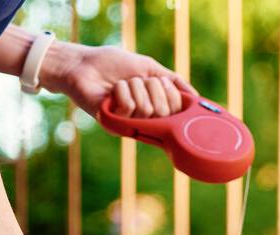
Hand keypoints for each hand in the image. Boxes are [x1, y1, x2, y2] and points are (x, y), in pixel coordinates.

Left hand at [42, 41, 195, 120]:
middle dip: (152, 87)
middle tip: (137, 82)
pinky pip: (130, 107)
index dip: (172, 93)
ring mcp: (131, 124)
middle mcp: (146, 120)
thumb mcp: (149, 67)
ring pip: (148, 108)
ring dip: (134, 86)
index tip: (160, 82)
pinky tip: (111, 92)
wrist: (84, 65)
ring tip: (121, 85)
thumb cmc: (113, 65)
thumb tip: (196, 98)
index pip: (178, 109)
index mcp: (156, 108)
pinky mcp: (116, 125)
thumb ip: (173, 81)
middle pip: (165, 110)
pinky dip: (121, 91)